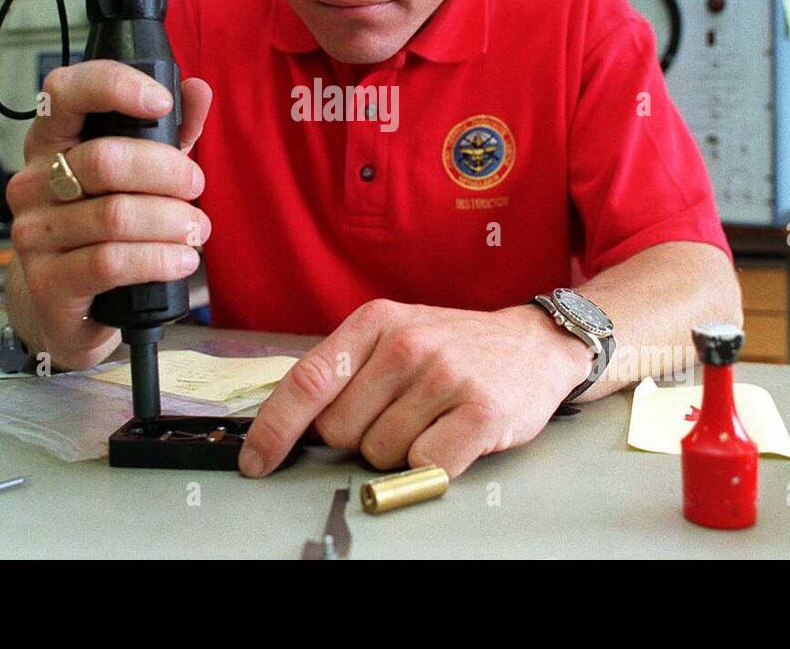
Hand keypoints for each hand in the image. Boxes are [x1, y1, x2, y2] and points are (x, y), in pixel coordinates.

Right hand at [4, 60, 212, 369]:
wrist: (60, 304)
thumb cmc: (101, 229)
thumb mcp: (137, 177)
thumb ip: (167, 133)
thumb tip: (197, 90)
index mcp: (50, 143)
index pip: (64, 91)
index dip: (115, 86)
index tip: (162, 102)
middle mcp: (32, 182)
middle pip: (104, 159)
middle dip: (167, 171)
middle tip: (196, 186)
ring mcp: (33, 233)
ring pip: (115, 215)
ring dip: (171, 221)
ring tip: (196, 231)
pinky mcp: (46, 281)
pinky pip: (110, 262)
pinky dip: (158, 259)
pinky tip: (182, 260)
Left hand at [239, 299, 592, 477]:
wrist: (534, 345)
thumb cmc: (454, 348)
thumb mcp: (394, 336)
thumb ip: (345, 371)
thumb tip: (287, 422)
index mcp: (376, 322)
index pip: (308, 381)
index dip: (274, 428)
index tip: (255, 461)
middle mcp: (407, 344)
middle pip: (340, 430)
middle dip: (358, 438)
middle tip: (397, 414)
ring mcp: (444, 377)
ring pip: (380, 454)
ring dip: (398, 451)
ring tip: (430, 420)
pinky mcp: (479, 411)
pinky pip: (425, 466)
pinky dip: (432, 465)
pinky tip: (451, 437)